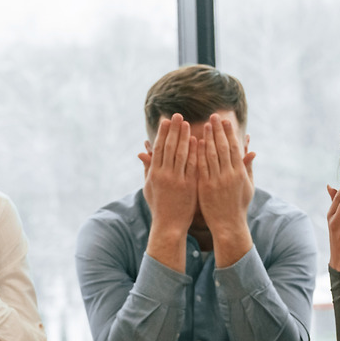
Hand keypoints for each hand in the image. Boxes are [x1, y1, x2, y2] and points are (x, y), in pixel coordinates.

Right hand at [141, 114, 198, 235]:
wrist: (169, 225)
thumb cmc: (159, 206)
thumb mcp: (149, 187)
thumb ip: (147, 169)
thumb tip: (142, 153)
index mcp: (154, 174)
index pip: (158, 148)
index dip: (162, 133)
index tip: (166, 120)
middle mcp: (164, 175)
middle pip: (169, 147)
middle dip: (173, 130)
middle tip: (177, 115)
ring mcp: (177, 180)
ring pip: (181, 154)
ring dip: (184, 137)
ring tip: (187, 123)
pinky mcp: (189, 186)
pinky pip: (192, 166)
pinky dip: (194, 153)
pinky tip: (197, 141)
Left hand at [197, 113, 254, 265]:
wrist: (228, 224)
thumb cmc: (238, 205)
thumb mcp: (248, 186)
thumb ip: (248, 167)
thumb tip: (252, 151)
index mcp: (240, 173)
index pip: (235, 148)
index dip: (230, 133)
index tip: (225, 121)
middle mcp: (229, 175)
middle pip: (223, 148)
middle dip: (218, 131)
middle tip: (213, 116)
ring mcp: (217, 181)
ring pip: (212, 155)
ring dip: (208, 138)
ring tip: (204, 125)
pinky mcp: (205, 187)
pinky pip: (201, 167)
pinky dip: (199, 154)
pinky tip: (195, 143)